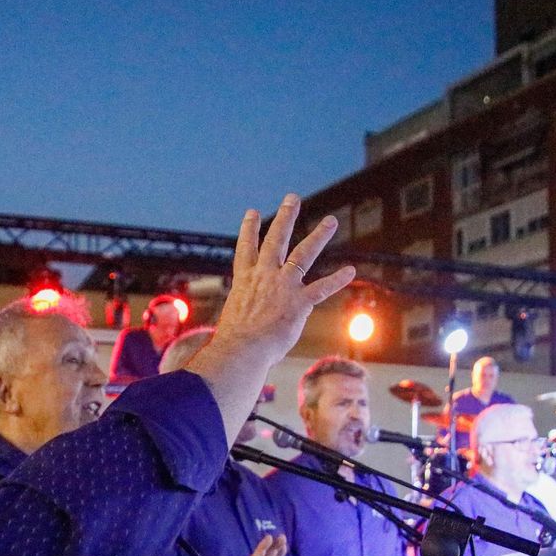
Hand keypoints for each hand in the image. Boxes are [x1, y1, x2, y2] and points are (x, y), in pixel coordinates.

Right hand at [186, 196, 354, 444]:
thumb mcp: (227, 329)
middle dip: (285, 217)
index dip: (249, 230)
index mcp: (244, 282)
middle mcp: (263, 278)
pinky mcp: (298, 303)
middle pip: (275, 240)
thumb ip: (228, 330)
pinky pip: (321, 289)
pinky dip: (337, 280)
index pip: (246, 249)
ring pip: (303, 255)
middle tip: (293, 198)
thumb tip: (204, 357)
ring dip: (318, 236)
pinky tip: (351, 271)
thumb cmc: (229, 348)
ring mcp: (282, 287)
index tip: (252, 212)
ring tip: (330, 220)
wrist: (241, 352)